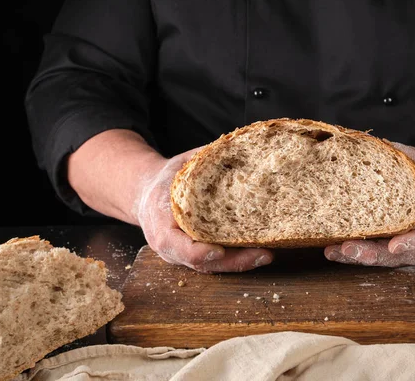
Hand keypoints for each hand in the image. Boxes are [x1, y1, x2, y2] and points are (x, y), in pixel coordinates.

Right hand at [134, 148, 273, 272]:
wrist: (147, 195)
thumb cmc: (166, 179)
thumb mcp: (180, 165)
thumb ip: (202, 160)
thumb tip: (235, 146)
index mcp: (161, 224)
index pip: (178, 246)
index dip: (199, 252)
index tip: (219, 250)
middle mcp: (171, 247)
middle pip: (202, 263)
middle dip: (234, 262)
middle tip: (263, 254)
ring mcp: (184, 256)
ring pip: (213, 267)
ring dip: (241, 263)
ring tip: (267, 254)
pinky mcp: (197, 256)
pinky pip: (217, 263)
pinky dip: (238, 259)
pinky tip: (261, 252)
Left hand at [325, 143, 414, 266]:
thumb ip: (398, 156)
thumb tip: (364, 143)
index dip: (414, 241)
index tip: (394, 246)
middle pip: (408, 255)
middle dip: (375, 255)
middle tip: (346, 250)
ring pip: (396, 261)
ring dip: (364, 259)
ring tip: (335, 252)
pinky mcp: (414, 252)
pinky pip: (391, 258)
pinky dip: (367, 256)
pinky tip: (341, 251)